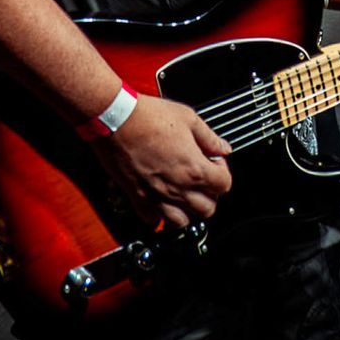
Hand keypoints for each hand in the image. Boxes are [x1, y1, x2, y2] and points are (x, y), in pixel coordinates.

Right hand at [90, 94, 231, 228]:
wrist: (116, 118)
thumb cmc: (148, 116)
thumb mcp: (188, 118)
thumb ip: (209, 137)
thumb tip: (223, 147)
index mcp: (195, 168)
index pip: (224, 185)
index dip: (222, 172)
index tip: (213, 161)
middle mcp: (178, 188)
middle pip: (207, 209)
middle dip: (209, 195)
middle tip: (201, 178)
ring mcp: (157, 196)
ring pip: (181, 222)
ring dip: (186, 210)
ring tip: (183, 193)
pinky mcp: (137, 198)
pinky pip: (153, 219)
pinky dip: (158, 214)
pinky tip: (160, 198)